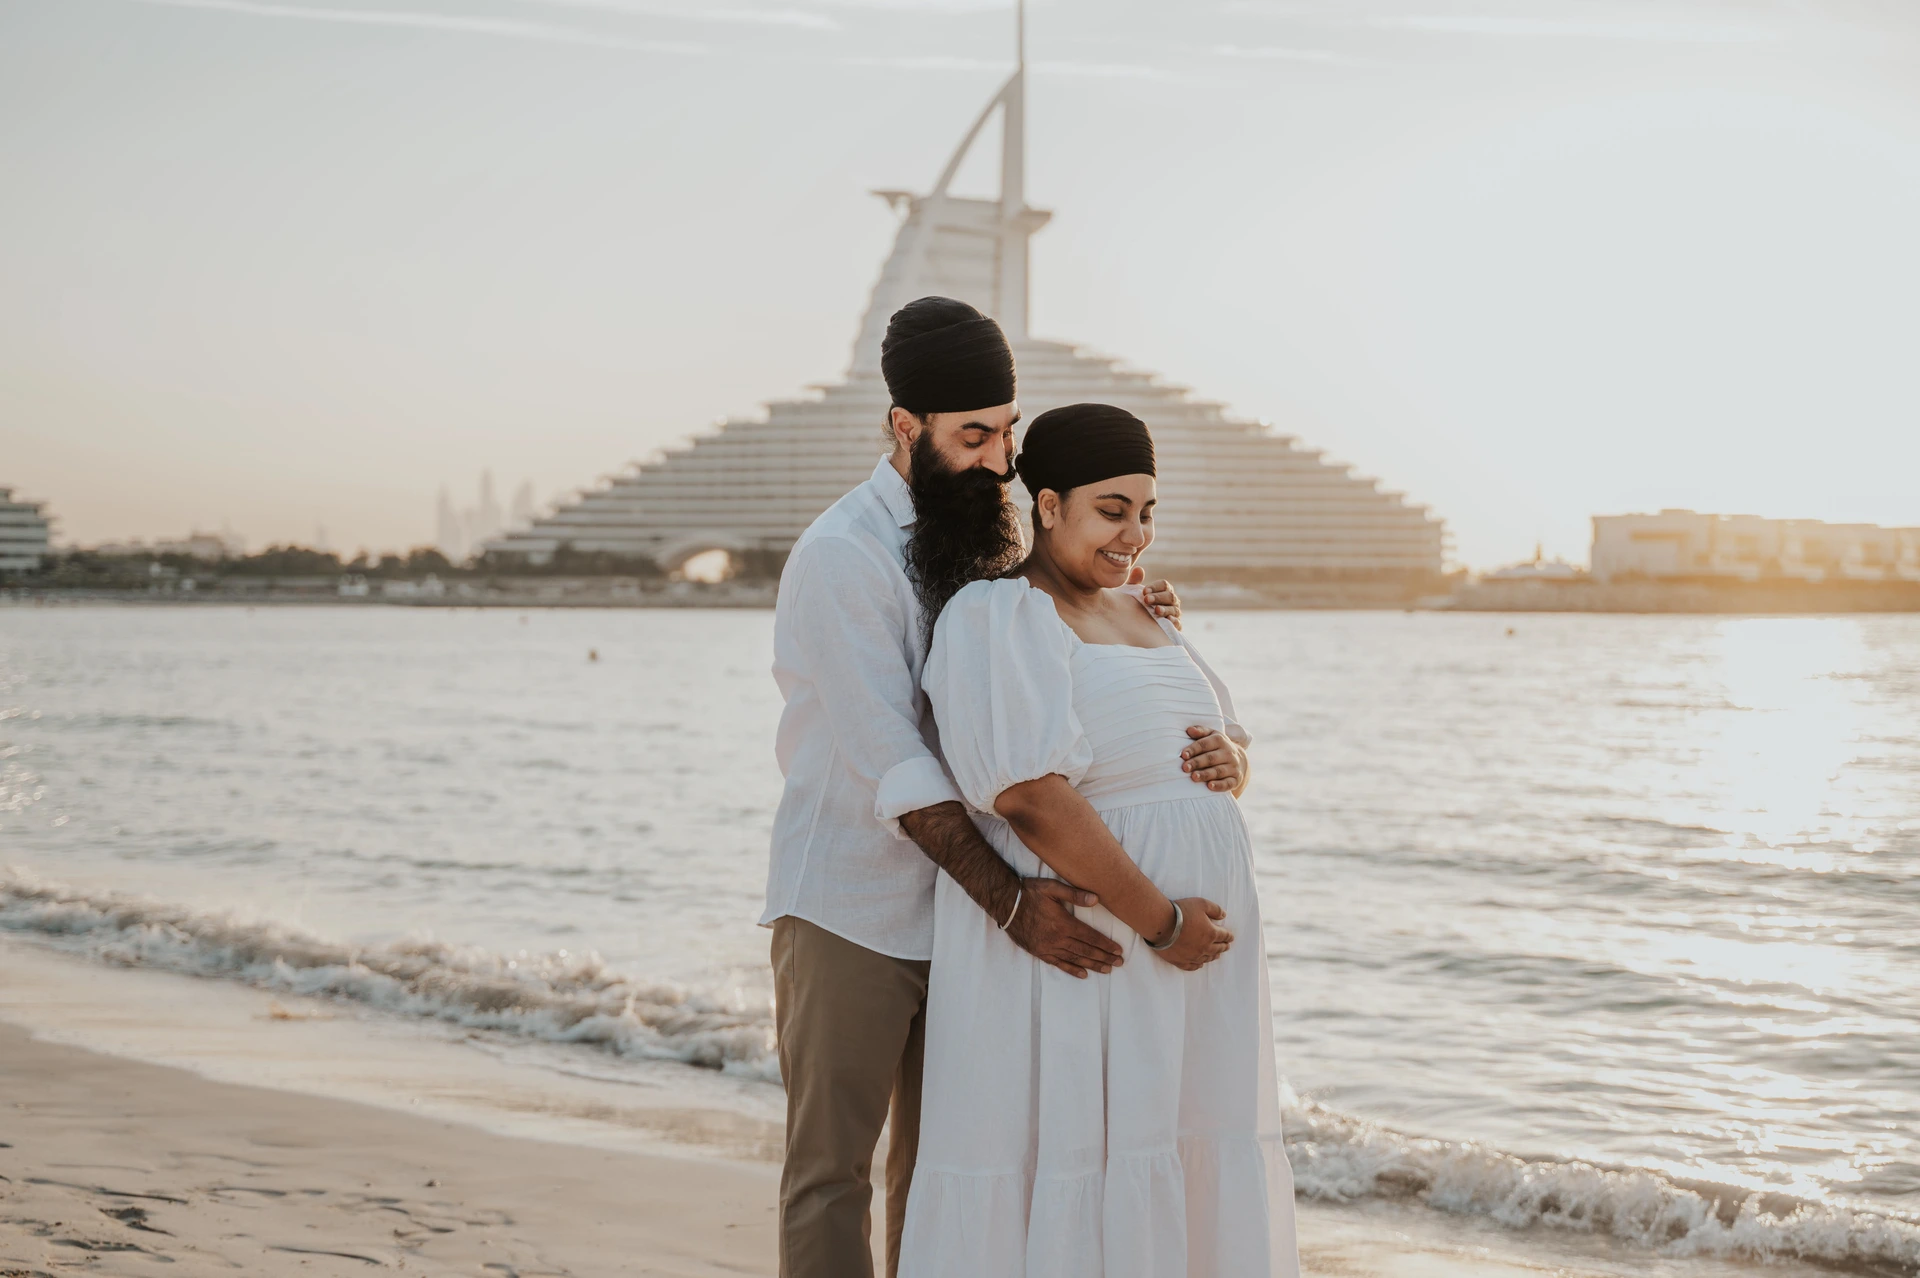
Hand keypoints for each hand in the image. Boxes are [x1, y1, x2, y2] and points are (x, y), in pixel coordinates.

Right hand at [1004, 877, 1125, 978]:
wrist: (1006, 904)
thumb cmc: (1029, 893)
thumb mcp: (1052, 888)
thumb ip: (1074, 894)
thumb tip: (1096, 899)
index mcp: (1064, 923)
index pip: (1090, 937)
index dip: (1106, 945)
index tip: (1118, 951)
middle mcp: (1058, 939)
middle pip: (1086, 951)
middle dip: (1104, 957)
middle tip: (1118, 963)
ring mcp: (1048, 947)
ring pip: (1075, 959)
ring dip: (1092, 965)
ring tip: (1107, 969)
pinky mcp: (1039, 952)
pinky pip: (1058, 964)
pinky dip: (1072, 969)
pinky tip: (1083, 974)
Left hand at [1126, 567, 1182, 629]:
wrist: (1136, 626)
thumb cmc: (1136, 606)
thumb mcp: (1132, 594)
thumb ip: (1134, 582)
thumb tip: (1138, 569)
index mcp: (1163, 590)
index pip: (1164, 585)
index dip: (1155, 587)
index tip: (1144, 591)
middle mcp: (1172, 601)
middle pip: (1170, 596)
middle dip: (1158, 597)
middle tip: (1146, 600)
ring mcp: (1175, 613)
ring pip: (1174, 609)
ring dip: (1165, 609)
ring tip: (1156, 610)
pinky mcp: (1175, 626)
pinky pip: (1178, 623)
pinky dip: (1174, 622)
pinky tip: (1167, 620)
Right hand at [1147, 897, 1231, 971]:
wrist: (1161, 924)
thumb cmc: (1181, 912)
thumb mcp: (1202, 904)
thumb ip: (1215, 909)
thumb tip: (1224, 915)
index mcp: (1211, 934)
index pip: (1224, 936)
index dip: (1229, 936)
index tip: (1231, 937)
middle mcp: (1204, 947)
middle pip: (1217, 949)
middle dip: (1223, 947)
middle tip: (1226, 946)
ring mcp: (1192, 956)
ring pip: (1207, 959)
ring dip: (1213, 956)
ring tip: (1216, 956)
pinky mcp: (1180, 961)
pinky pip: (1192, 966)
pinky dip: (1198, 966)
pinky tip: (1199, 965)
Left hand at [1181, 726, 1247, 795]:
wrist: (1239, 760)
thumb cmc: (1217, 747)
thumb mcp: (1211, 735)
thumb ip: (1200, 731)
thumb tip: (1189, 730)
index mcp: (1220, 740)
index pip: (1205, 744)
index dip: (1194, 749)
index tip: (1183, 755)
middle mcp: (1228, 753)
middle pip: (1211, 758)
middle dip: (1197, 763)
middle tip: (1185, 767)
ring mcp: (1233, 767)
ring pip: (1219, 771)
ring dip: (1206, 774)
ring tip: (1194, 777)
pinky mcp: (1236, 779)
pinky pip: (1228, 783)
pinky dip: (1219, 785)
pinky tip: (1210, 786)